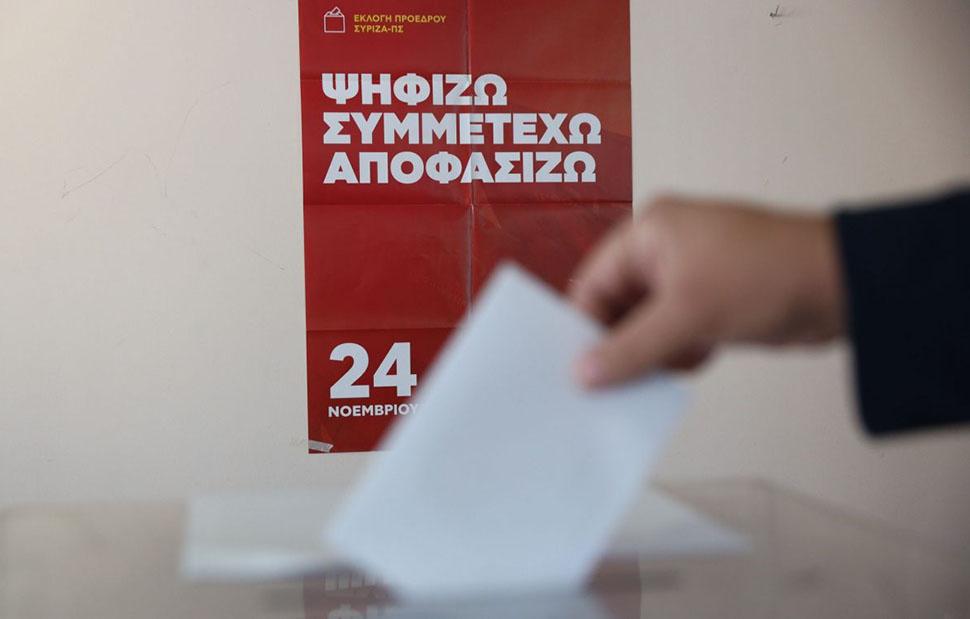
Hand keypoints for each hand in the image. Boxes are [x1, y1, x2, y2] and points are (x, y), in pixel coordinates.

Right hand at [569, 196, 843, 387]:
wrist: (844, 285)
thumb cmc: (762, 278)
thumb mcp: (687, 316)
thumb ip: (631, 348)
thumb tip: (582, 375)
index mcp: (648, 234)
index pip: (593, 282)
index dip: (583, 326)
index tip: (577, 370)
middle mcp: (662, 252)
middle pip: (618, 306)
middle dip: (617, 344)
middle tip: (607, 388)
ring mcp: (689, 278)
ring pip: (647, 325)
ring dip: (650, 354)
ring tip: (652, 378)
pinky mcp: (712, 303)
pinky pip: (676, 334)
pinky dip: (678, 354)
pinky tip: (691, 364)